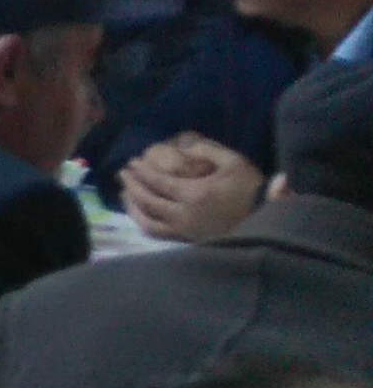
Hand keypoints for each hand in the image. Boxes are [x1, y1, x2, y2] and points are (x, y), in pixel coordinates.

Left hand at [123, 136, 264, 242]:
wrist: (265, 217)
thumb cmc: (249, 188)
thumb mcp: (233, 162)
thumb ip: (206, 151)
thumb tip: (182, 147)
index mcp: (195, 194)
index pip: (158, 182)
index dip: (141, 172)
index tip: (132, 162)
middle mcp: (185, 214)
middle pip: (148, 200)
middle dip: (132, 185)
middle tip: (123, 173)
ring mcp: (185, 230)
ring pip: (148, 221)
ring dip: (132, 206)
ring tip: (124, 193)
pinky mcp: (188, 240)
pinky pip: (158, 234)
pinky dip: (144, 222)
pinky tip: (139, 213)